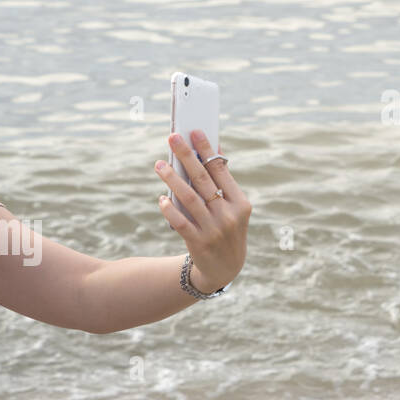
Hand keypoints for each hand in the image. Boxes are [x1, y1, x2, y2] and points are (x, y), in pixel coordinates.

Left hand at [155, 130, 251, 292]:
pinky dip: (169, 209)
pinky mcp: (198, 243)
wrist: (225, 268)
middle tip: (173, 137)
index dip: (206, 149)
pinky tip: (161, 198)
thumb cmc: (226, 229)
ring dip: (172, 179)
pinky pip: (180, 222)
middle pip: (203, 180)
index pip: (221, 170)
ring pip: (189, 198)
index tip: (194, 131)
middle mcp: (228, 215)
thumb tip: (216, 148)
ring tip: (159, 164)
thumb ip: (223, 182)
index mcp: (240, 203)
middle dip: (186, 156)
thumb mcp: (233, 208)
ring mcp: (213, 230)